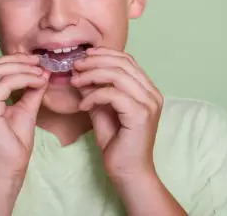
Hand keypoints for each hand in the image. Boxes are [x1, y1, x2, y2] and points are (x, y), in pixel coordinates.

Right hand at [0, 53, 49, 180]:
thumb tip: (41, 72)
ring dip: (22, 69)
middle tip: (39, 63)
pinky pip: (3, 84)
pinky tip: (37, 82)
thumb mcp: (24, 110)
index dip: (13, 61)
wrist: (8, 170)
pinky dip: (23, 78)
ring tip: (40, 73)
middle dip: (18, 61)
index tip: (35, 62)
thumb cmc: (13, 145)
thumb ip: (30, 90)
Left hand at [71, 47, 162, 182]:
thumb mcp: (102, 110)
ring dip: (91, 75)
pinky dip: (94, 96)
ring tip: (74, 82)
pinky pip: (113, 94)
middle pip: (122, 63)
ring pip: (117, 75)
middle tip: (75, 67)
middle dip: (95, 61)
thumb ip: (95, 91)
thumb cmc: (117, 143)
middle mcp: (152, 93)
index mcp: (147, 89)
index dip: (104, 54)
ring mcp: (149, 103)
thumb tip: (79, 72)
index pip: (127, 60)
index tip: (83, 57)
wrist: (127, 172)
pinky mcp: (140, 115)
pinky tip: (83, 106)